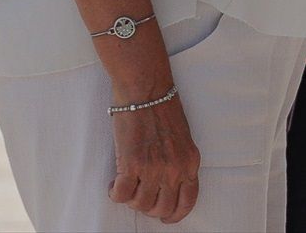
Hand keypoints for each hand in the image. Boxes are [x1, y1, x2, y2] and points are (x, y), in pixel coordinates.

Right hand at [107, 94, 198, 223]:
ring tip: (126, 183)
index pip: (188, 201)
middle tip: (139, 193)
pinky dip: (115, 192)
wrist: (147, 90)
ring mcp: (153, 168)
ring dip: (130, 198)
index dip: (174, 215)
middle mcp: (174, 169)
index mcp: (190, 162)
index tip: (165, 216)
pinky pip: (120, 195)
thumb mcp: (182, 138)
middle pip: (162, 208)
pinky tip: (114, 182)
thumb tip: (167, 185)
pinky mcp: (131, 164)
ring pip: (140, 205)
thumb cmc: (162, 109)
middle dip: (148, 207)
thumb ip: (178, 162)